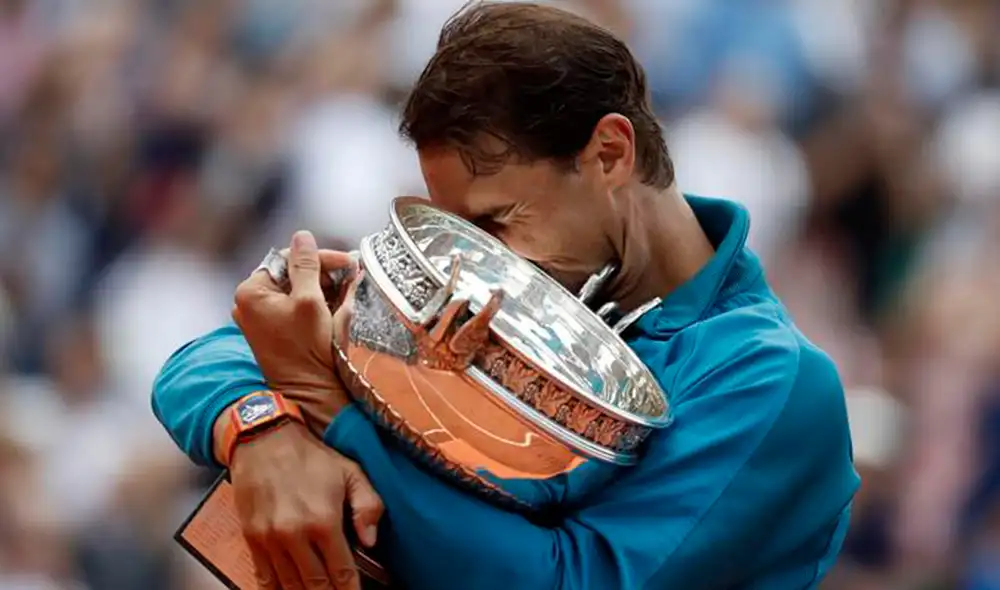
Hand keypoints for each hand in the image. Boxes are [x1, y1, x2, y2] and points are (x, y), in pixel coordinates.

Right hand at [230, 420, 382, 589]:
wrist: (262, 440)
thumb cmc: (311, 457)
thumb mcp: (351, 472)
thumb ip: (368, 506)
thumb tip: (370, 542)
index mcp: (324, 520)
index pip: (341, 572)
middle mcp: (295, 535)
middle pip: (315, 585)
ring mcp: (270, 539)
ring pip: (289, 586)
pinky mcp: (251, 538)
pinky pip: (264, 578)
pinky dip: (277, 589)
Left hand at [233, 231, 356, 426]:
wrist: (309, 394)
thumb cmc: (307, 350)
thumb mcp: (310, 301)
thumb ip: (306, 266)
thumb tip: (302, 236)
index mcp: (250, 292)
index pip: (286, 258)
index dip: (319, 257)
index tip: (347, 263)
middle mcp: (249, 304)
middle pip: (291, 273)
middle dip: (322, 274)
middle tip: (351, 277)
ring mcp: (260, 319)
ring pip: (295, 289)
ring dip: (322, 288)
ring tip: (347, 294)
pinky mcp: (273, 332)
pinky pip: (295, 307)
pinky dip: (315, 304)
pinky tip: (336, 307)